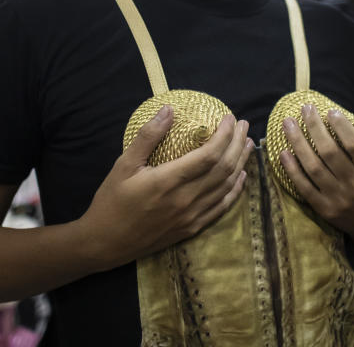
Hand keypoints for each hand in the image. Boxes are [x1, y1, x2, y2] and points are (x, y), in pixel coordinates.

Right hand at [78, 105, 252, 267]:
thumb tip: (168, 110)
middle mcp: (186, 200)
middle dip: (237, 144)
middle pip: (224, 168)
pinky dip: (235, 190)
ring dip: (241, 163)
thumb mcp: (124, 164)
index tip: (228, 118)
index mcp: (169, 181)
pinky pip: (221, 207)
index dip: (224, 135)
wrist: (105, 243)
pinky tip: (241, 177)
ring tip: (248, 145)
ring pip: (226, 187)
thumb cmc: (112, 201)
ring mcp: (191, 216)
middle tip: (244, 126)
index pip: (209, 154)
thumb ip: (148, 137)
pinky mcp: (192, 229)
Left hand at [280, 107, 353, 246]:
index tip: (330, 111)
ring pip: (313, 167)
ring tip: (288, 123)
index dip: (342, 127)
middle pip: (330, 152)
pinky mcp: (324, 209)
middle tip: (305, 109)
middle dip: (315, 127)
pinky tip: (283, 152)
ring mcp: (339, 199)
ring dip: (298, 143)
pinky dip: (292, 169)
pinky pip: (304, 186)